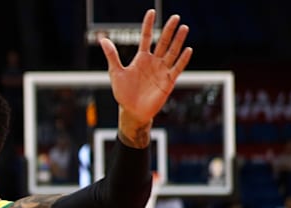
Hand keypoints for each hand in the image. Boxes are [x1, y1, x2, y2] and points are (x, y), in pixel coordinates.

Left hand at [99, 10, 192, 131]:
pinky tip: (187, 49)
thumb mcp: (116, 73)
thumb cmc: (124, 93)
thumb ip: (112, 56)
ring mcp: (162, 70)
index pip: (146, 37)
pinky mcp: (168, 81)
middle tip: (176, 17)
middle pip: (163, 42)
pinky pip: (177, 68)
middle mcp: (153, 62)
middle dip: (169, 30)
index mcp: (141, 58)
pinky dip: (182, 59)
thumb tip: (102, 39)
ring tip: (184, 28)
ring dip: (178, 40)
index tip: (151, 12)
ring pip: (172, 52)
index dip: (148, 25)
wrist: (132, 111)